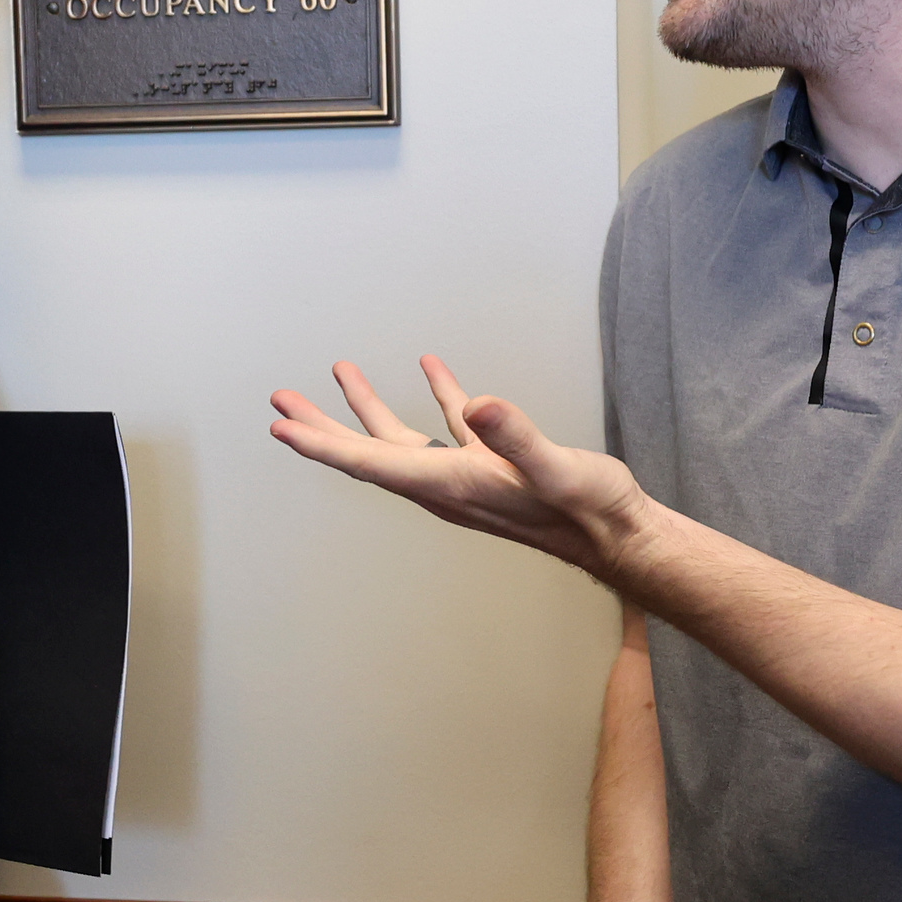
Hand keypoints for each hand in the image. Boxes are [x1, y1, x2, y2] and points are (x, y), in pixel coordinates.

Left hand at [268, 358, 657, 580]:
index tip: (282, 427)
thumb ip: (518, 439)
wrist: (622, 534)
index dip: (323, 444)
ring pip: (402, 437)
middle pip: (369, 453)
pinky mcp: (495, 462)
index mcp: (451, 484)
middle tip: (280, 401)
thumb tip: (481, 404)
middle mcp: (448, 483)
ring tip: (340, 371)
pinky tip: (432, 367)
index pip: (370, 463)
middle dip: (322, 427)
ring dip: (368, 406)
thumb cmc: (591, 510)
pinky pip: (452, 425)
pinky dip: (437, 395)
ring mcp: (468, 473)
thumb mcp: (557, 470)